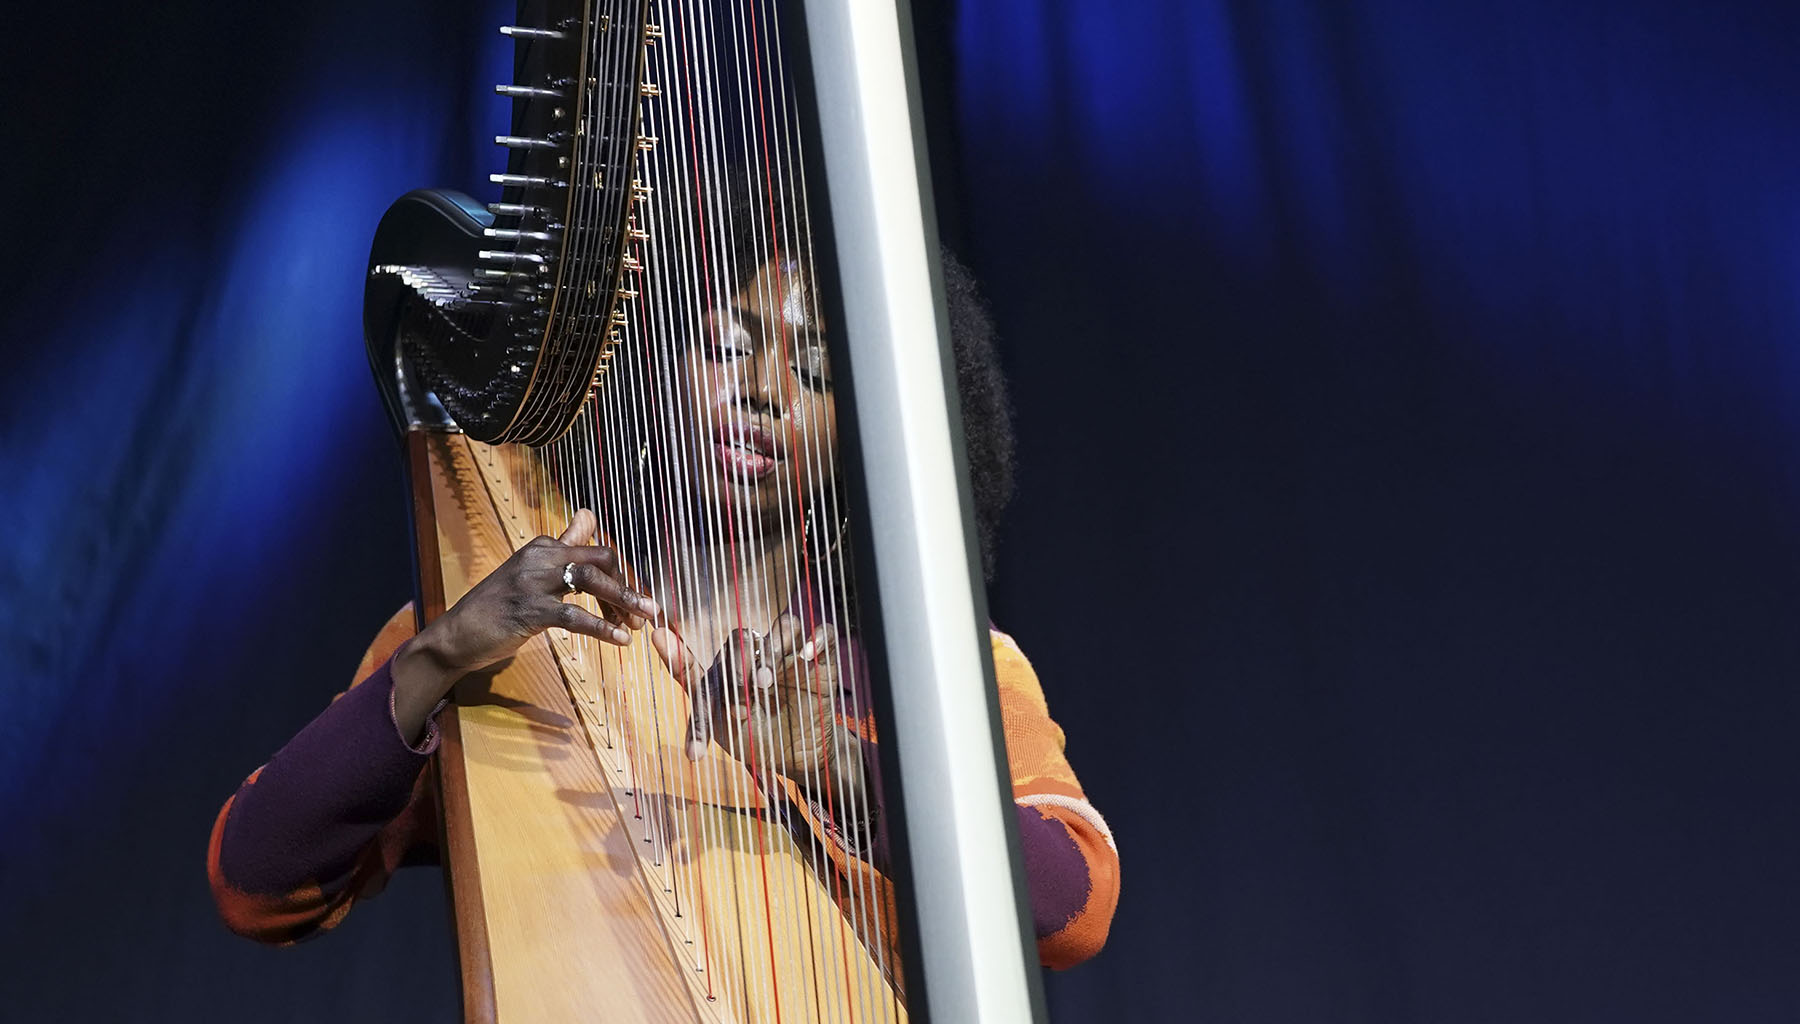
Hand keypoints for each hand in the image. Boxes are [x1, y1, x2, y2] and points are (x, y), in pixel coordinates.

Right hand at [393, 509, 659, 738]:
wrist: (456, 635)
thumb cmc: (498, 606)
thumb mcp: (532, 570)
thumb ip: (564, 544)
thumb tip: (589, 515)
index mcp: (544, 546)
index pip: (597, 550)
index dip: (620, 576)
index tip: (630, 602)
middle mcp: (539, 556)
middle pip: (600, 559)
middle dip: (627, 584)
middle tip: (644, 612)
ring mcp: (532, 582)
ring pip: (590, 581)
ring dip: (622, 601)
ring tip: (641, 622)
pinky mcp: (528, 610)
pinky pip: (574, 616)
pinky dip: (601, 628)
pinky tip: (619, 640)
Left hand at [650, 614, 863, 799]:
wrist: (795, 761)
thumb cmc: (751, 737)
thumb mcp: (715, 715)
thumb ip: (688, 674)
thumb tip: (656, 633)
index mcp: (736, 664)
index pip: (723, 654)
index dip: (717, 678)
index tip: (712, 706)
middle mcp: (763, 653)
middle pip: (749, 638)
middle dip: (739, 667)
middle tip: (738, 697)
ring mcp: (793, 655)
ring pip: (787, 625)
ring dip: (774, 649)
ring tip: (764, 682)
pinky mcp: (823, 662)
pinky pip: (825, 635)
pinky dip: (817, 639)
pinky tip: (808, 656)